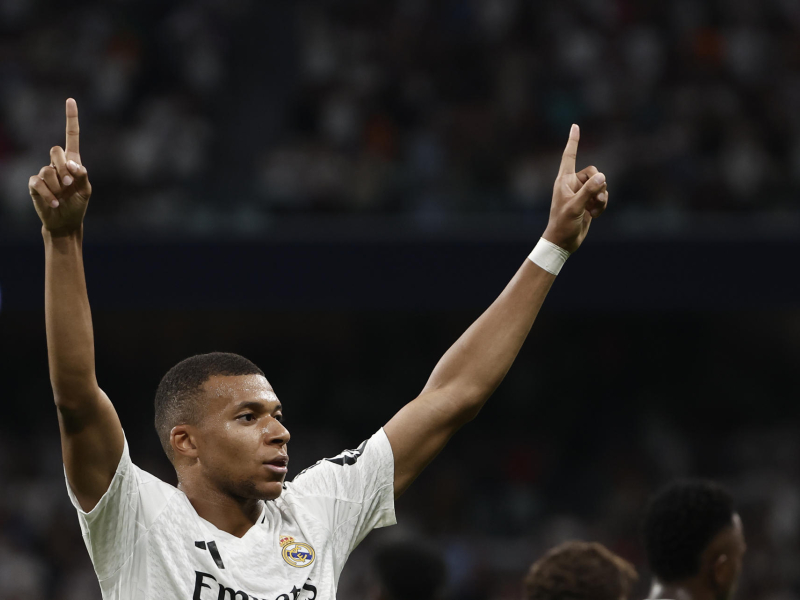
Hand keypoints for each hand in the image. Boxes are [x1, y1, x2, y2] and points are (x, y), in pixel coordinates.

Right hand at [29, 98, 91, 235]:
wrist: (65, 222)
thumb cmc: (77, 204)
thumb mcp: (86, 190)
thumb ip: (82, 174)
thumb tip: (72, 164)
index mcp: (73, 161)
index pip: (71, 136)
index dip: (71, 119)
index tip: (70, 100)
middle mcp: (57, 164)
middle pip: (56, 150)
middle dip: (63, 166)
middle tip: (69, 182)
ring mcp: (44, 173)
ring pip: (48, 169)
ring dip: (58, 185)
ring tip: (62, 196)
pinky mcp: (34, 184)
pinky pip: (38, 183)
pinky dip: (49, 194)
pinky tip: (54, 203)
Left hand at [542, 124, 608, 252]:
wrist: (563, 242)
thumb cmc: (563, 223)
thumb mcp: (576, 206)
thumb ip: (589, 191)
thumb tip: (603, 176)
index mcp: (564, 180)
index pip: (569, 156)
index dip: (573, 141)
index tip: (575, 126)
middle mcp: (572, 184)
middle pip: (594, 172)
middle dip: (598, 184)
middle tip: (593, 199)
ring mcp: (581, 193)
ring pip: (601, 184)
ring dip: (601, 197)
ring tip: (592, 210)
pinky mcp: (588, 203)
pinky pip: (602, 196)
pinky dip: (601, 205)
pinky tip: (594, 215)